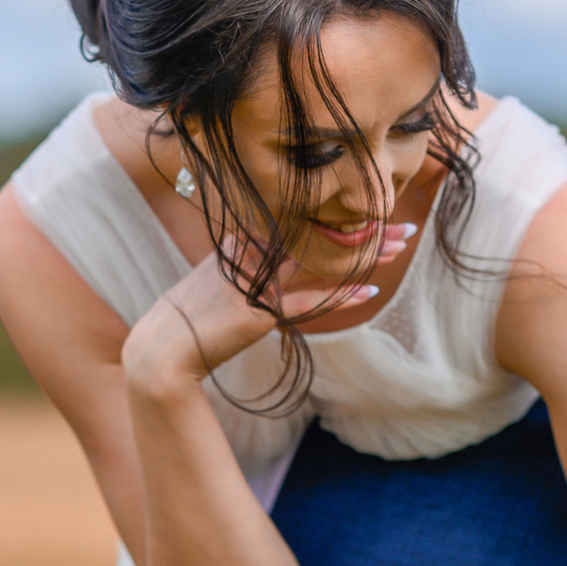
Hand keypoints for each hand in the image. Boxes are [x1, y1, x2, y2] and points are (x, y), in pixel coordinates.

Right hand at [121, 229, 411, 396]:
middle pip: (316, 235)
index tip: (371, 215)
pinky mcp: (258, 311)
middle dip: (362, 230)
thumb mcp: (216, 285)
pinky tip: (368, 292)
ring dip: (363, 255)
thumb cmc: (188, 322)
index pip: (299, 224)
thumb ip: (242, 268)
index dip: (337, 219)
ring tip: (400, 247)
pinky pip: (306, 301)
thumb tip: (267, 267)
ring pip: (319, 261)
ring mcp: (256, 282)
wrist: (163, 350)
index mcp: (242, 244)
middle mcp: (251, 256)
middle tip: (403, 225)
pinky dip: (338, 296)